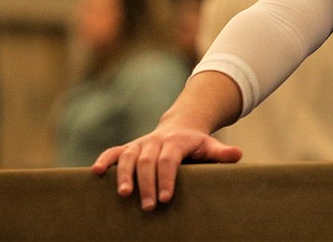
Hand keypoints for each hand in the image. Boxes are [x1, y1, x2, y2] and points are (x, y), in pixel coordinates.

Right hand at [91, 125, 241, 210]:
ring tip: (122, 195)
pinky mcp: (128, 148)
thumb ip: (221, 152)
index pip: (169, 159)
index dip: (166, 178)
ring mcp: (141, 143)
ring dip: (123, 175)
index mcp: (176, 141)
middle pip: (147, 161)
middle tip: (148, 207)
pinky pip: (114, 152)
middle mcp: (156, 141)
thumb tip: (237, 155)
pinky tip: (95, 172)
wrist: (181, 126)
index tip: (165, 199)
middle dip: (147, 184)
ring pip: (128, 157)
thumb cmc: (196, 144)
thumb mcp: (210, 146)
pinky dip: (104, 160)